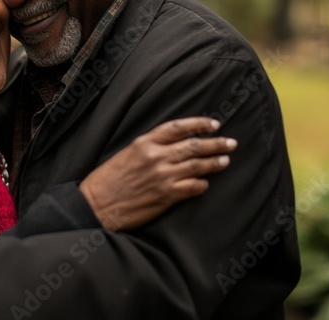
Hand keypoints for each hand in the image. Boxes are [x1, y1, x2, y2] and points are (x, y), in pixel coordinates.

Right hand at [80, 117, 235, 230]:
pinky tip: (205, 184)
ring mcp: (162, 176)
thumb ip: (149, 147)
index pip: (179, 127)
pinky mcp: (166, 195)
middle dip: (216, 143)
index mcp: (145, 142)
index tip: (214, 124)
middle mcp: (156, 156)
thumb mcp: (127, 153)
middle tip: (231, 143)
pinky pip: (193, 187)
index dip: (199, 124)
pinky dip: (202, 184)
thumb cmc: (108, 179)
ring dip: (215, 162)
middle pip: (194, 145)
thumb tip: (173, 145)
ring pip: (197, 165)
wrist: (97, 204)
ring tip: (225, 161)